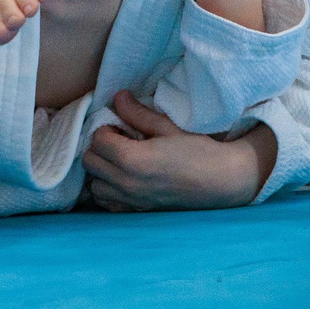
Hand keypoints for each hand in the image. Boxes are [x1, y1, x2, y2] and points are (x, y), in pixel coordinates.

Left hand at [82, 92, 276, 210]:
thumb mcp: (167, 126)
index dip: (105, 129)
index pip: (97, 140)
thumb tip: (118, 97)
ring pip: (94, 185)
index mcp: (133, 159)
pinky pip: (107, 203)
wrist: (219, 181)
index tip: (120, 127)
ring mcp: (130, 200)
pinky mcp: (137, 211)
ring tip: (120, 161)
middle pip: (90, 162)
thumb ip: (138, 114)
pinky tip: (125, 179)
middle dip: (99, 148)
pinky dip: (109, 190)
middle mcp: (126, 183)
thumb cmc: (197, 150)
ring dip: (101, 171)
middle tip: (119, 141)